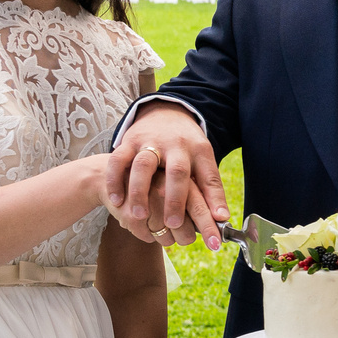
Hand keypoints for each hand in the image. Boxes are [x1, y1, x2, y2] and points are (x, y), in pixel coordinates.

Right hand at [106, 105, 224, 245]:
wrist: (165, 113)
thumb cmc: (187, 149)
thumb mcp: (203, 163)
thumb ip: (211, 190)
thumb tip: (222, 219)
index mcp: (199, 151)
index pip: (209, 178)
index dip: (213, 200)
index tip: (215, 222)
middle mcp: (176, 145)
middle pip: (177, 171)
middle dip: (175, 199)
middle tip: (173, 224)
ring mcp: (150, 141)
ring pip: (143, 165)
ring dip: (140, 191)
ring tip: (139, 215)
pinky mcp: (128, 140)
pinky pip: (118, 160)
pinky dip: (115, 180)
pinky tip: (116, 201)